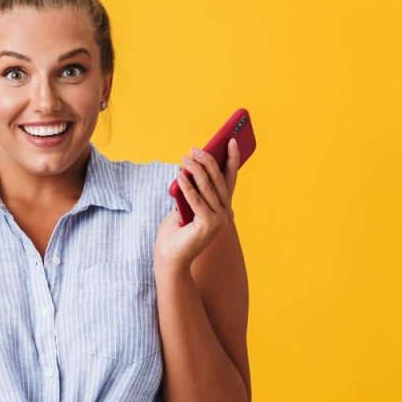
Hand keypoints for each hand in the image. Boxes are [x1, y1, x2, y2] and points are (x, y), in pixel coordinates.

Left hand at [153, 138, 240, 272]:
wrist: (169, 260)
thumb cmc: (174, 234)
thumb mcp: (183, 208)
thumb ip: (190, 193)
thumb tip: (187, 173)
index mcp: (221, 209)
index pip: (229, 180)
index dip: (231, 159)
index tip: (231, 140)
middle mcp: (225, 214)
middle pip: (218, 181)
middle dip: (207, 162)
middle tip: (194, 149)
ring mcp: (219, 221)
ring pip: (208, 188)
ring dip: (195, 171)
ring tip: (184, 159)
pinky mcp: (208, 226)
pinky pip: (196, 200)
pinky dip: (187, 187)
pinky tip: (179, 176)